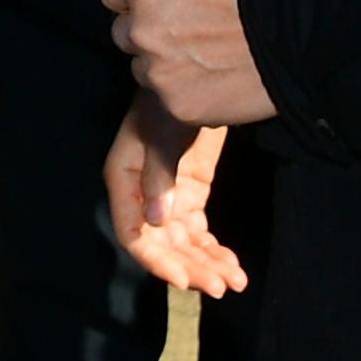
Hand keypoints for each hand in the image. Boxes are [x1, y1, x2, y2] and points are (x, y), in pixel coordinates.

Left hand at [102, 0, 277, 124]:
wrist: (302, 35)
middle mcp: (141, 29)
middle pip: (126, 31)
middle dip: (147, 27)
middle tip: (185, 28)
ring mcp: (158, 71)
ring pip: (144, 67)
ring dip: (163, 61)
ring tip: (204, 54)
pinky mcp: (178, 105)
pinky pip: (169, 97)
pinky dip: (185, 89)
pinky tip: (215, 78)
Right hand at [103, 94, 244, 295]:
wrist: (200, 75)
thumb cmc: (170, 98)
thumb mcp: (163, 133)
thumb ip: (158, 176)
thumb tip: (155, 221)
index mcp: (124, 179)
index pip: (132, 233)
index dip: (156, 261)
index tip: (185, 281)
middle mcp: (141, 193)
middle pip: (161, 244)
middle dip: (191, 267)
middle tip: (222, 286)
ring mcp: (165, 195)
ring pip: (182, 243)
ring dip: (206, 264)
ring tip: (236, 279)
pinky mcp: (188, 193)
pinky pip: (197, 232)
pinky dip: (214, 249)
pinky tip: (234, 264)